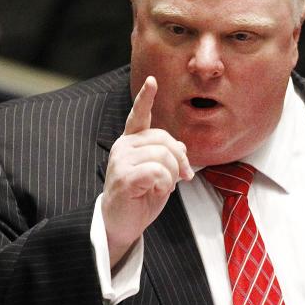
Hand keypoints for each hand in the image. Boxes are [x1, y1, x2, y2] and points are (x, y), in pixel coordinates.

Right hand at [102, 76, 192, 266]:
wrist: (121, 224)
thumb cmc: (140, 197)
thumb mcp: (160, 173)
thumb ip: (168, 156)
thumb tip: (181, 147)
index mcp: (131, 142)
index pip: (138, 116)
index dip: (146, 98)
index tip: (152, 80)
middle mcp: (123, 147)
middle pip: (164, 139)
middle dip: (180, 159)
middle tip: (183, 177)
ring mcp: (121, 161)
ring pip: (163, 156)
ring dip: (172, 175)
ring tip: (163, 187)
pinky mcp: (125, 177)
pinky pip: (158, 172)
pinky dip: (164, 184)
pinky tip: (155, 191)